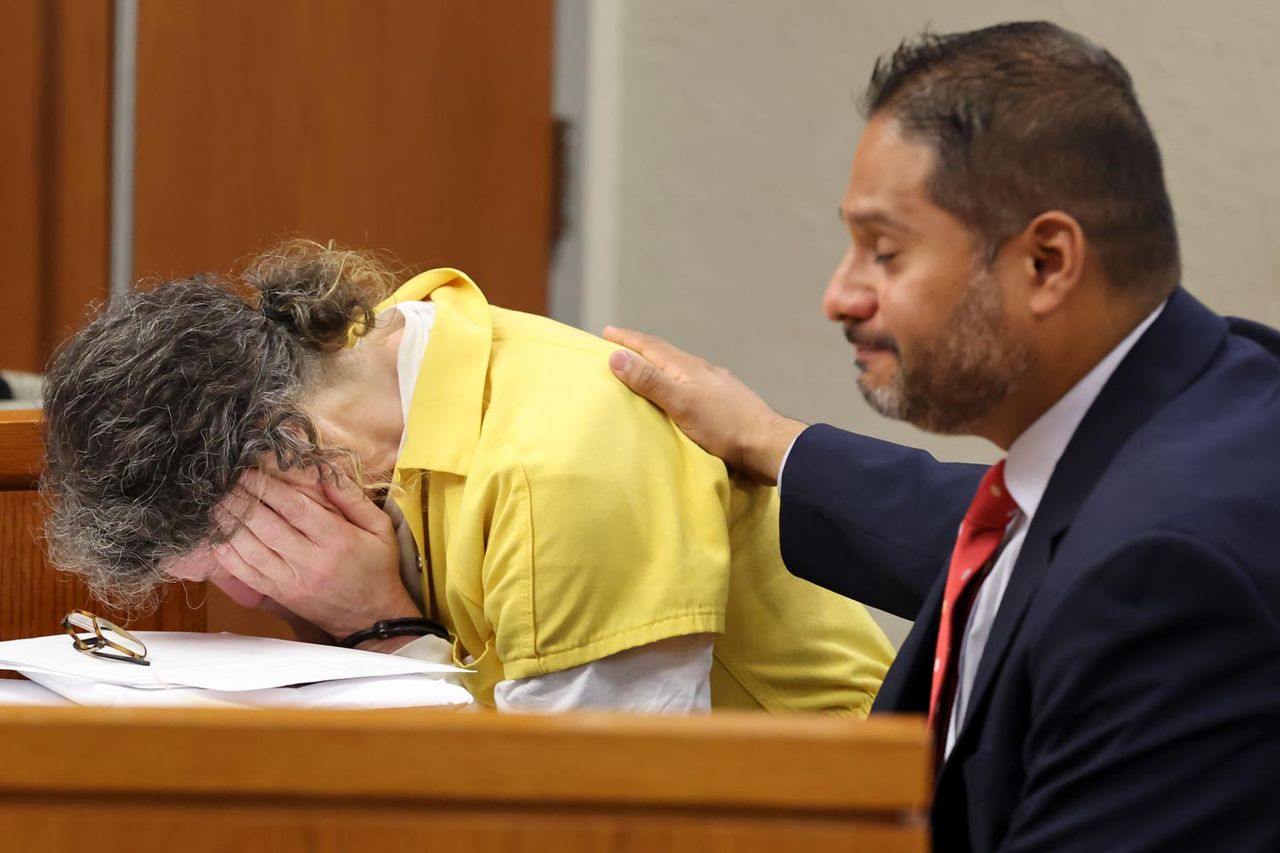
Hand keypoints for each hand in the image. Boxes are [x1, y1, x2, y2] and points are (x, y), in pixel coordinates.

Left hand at [211, 466, 419, 639]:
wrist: (370, 616)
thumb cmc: (376, 567)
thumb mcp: (380, 528)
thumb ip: (353, 498)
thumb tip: (324, 471)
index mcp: (337, 540)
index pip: (295, 508)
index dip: (268, 487)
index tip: (250, 471)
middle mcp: (311, 561)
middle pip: (267, 526)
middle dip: (242, 501)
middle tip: (225, 482)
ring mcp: (292, 581)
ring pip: (252, 550)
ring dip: (230, 525)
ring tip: (216, 503)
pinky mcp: (280, 594)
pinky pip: (247, 574)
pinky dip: (229, 556)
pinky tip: (218, 537)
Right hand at [603, 327, 806, 483]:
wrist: (767, 445)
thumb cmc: (724, 427)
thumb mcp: (682, 403)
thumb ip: (650, 381)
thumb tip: (617, 355)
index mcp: (688, 367)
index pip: (651, 346)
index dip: (627, 339)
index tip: (606, 332)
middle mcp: (701, 371)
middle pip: (665, 354)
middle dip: (639, 349)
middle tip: (618, 347)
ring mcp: (715, 385)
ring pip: (678, 369)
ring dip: (656, 365)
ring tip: (642, 370)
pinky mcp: (723, 401)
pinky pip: (690, 383)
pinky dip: (673, 382)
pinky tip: (676, 393)